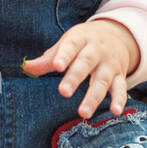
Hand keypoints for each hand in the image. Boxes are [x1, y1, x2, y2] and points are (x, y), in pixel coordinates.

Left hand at [22, 20, 139, 118]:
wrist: (117, 35)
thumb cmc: (84, 42)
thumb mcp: (68, 43)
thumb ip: (48, 58)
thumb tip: (26, 67)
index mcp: (81, 39)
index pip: (71, 46)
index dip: (64, 56)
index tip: (56, 66)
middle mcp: (97, 51)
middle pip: (86, 64)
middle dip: (75, 78)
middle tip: (64, 92)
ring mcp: (109, 64)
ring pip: (102, 80)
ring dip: (93, 97)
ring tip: (83, 112)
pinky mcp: (119, 76)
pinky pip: (120, 88)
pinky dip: (119, 99)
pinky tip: (116, 111)